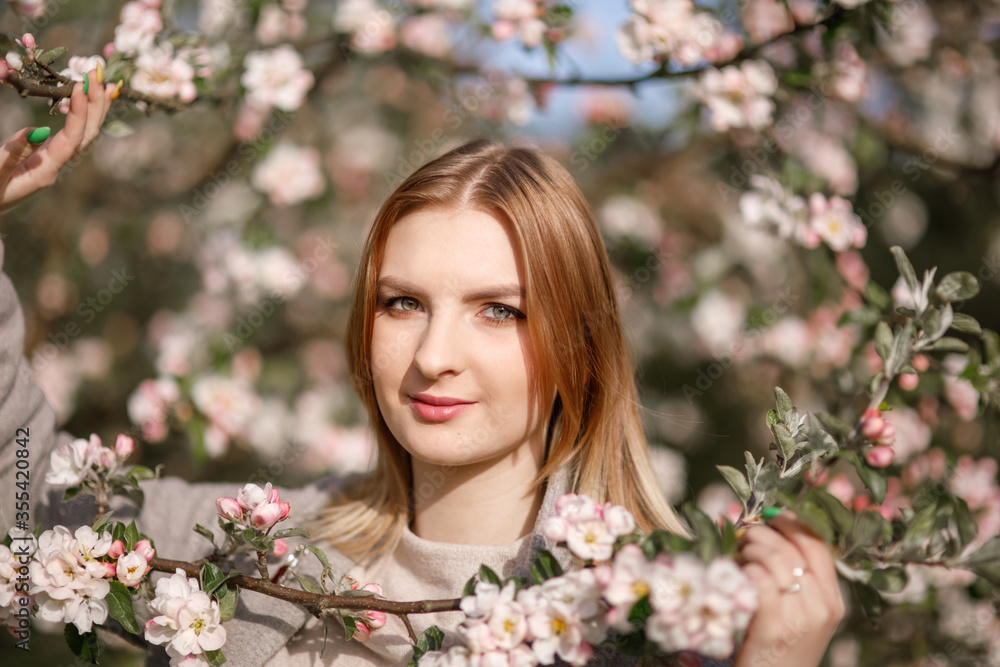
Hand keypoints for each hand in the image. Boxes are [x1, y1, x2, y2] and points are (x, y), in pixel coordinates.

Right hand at [0, 70, 116, 214]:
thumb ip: (14, 152)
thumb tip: (38, 130)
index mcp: (45, 171)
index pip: (71, 140)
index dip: (78, 113)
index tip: (81, 86)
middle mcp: (57, 167)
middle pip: (86, 135)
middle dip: (95, 105)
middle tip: (99, 75)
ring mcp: (55, 162)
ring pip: (85, 135)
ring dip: (96, 109)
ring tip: (108, 84)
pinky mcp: (49, 156)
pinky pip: (75, 135)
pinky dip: (85, 115)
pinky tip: (89, 100)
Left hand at [733, 511, 845, 666]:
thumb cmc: (780, 648)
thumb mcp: (802, 615)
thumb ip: (796, 579)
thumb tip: (769, 530)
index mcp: (833, 600)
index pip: (817, 545)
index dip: (792, 523)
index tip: (772, 516)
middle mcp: (823, 606)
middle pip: (791, 548)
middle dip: (761, 535)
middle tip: (744, 539)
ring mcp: (801, 617)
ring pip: (773, 559)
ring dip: (749, 551)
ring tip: (737, 558)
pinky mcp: (775, 627)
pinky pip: (758, 580)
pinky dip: (743, 572)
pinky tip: (737, 577)